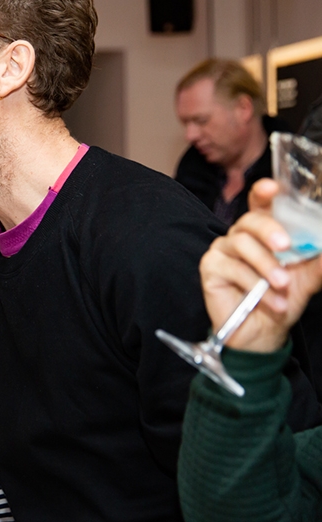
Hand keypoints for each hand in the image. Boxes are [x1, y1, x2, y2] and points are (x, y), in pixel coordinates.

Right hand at [201, 179, 321, 352]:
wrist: (263, 333)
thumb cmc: (281, 299)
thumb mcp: (307, 279)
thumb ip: (317, 262)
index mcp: (264, 232)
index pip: (260, 204)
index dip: (264, 193)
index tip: (273, 188)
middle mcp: (240, 236)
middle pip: (249, 221)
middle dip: (269, 229)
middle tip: (285, 245)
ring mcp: (222, 250)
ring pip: (241, 244)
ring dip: (266, 265)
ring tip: (282, 285)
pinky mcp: (210, 268)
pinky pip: (231, 268)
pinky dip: (254, 285)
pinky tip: (271, 301)